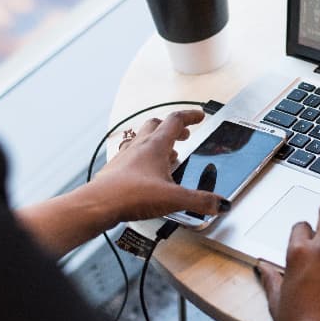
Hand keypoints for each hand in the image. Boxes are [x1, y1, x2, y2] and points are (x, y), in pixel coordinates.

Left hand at [88, 109, 227, 226]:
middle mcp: (139, 146)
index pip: (176, 120)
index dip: (190, 116)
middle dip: (172, 128)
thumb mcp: (174, 199)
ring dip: (157, 142)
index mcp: (155, 145)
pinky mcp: (116, 170)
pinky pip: (132, 156)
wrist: (99, 204)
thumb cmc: (131, 194)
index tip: (199, 115)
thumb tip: (220, 203)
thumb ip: (200, 201)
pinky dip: (143, 159)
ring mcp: (125, 157)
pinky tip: (147, 174)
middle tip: (183, 134)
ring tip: (168, 155)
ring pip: (142, 139)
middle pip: (156, 125)